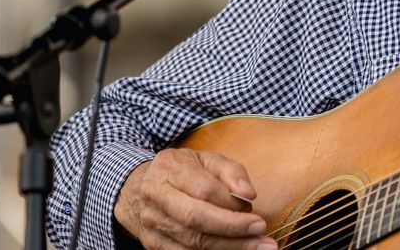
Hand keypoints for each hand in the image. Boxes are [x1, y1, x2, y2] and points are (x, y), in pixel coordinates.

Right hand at [114, 148, 276, 248]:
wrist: (138, 188)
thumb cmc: (182, 171)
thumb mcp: (206, 159)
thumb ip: (231, 172)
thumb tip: (248, 194)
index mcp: (170, 169)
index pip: (204, 190)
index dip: (232, 204)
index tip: (256, 215)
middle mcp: (156, 196)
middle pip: (195, 218)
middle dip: (232, 229)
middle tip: (261, 234)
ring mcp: (151, 222)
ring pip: (191, 242)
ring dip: (228, 247)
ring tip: (257, 246)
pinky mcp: (152, 243)